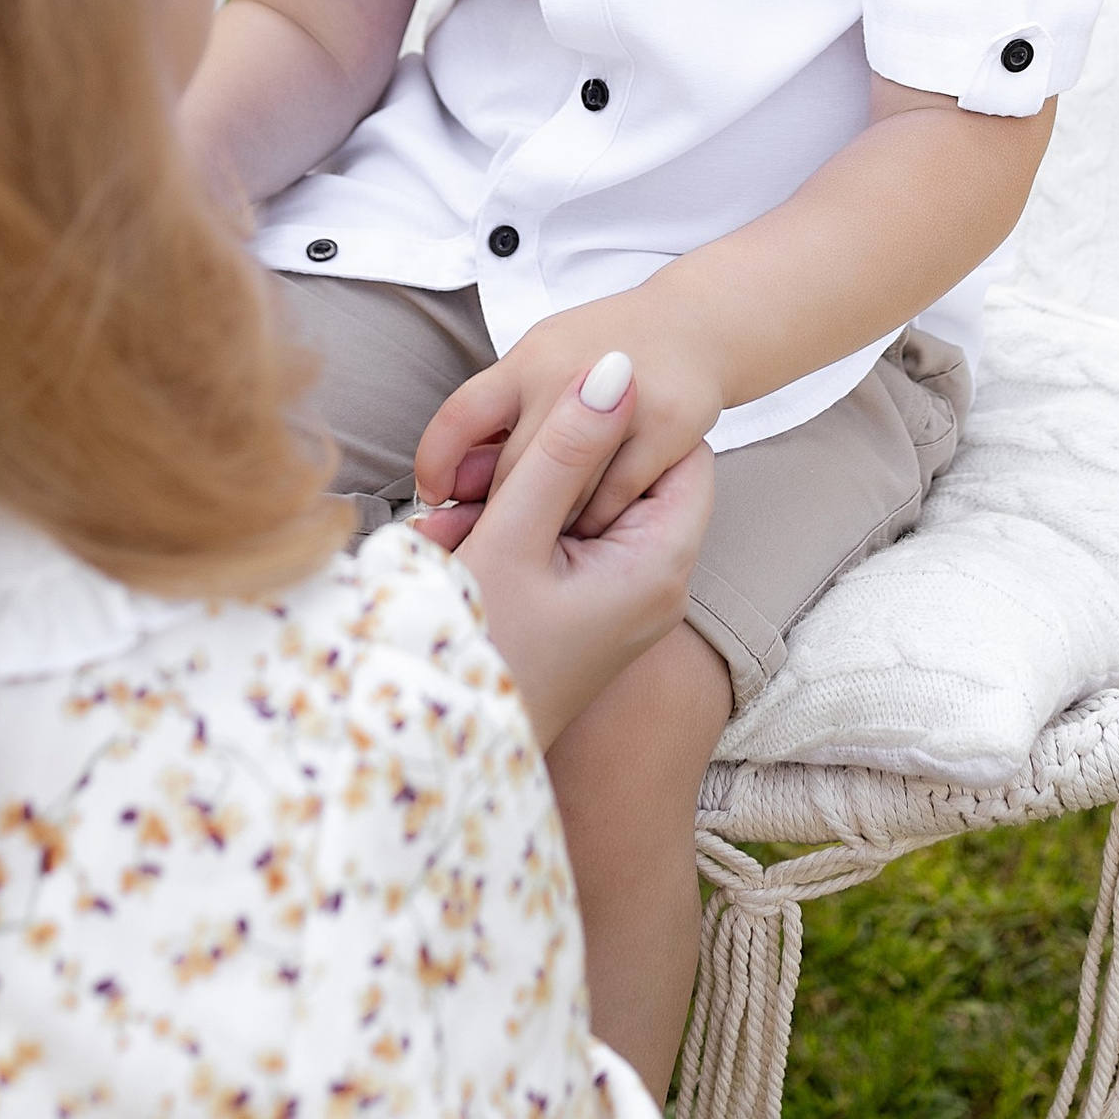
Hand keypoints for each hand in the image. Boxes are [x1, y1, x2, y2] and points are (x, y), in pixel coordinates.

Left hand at [414, 284, 724, 537]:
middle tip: (497, 533)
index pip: (459, 416)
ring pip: (561, 493)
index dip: (435, 463)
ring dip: (549, 523)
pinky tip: (590, 527)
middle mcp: (566, 376)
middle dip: (498, 509)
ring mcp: (618, 403)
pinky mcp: (663, 429)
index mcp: (527, 360)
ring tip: (544, 535)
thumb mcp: (541, 361)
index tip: (434, 495)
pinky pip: (612, 500)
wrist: (693, 326)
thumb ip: (500, 416)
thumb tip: (452, 483)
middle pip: (510, 468)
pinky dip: (596, 523)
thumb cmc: (603, 351)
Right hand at [416, 354, 713, 747]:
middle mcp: (653, 584)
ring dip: (524, 497)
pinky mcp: (585, 613)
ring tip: (460, 520)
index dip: (626, 422)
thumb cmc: (479, 651)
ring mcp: (619, 601)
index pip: (680, 452)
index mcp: (657, 564)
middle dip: (559, 463)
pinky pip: (563, 544)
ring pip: (587, 508)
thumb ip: (563, 448)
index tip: (557, 419)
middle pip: (629, 479)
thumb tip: (616, 370)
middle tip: (488, 478)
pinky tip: (459, 546)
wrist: (438, 749)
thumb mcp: (515, 536)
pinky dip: (516, 532)